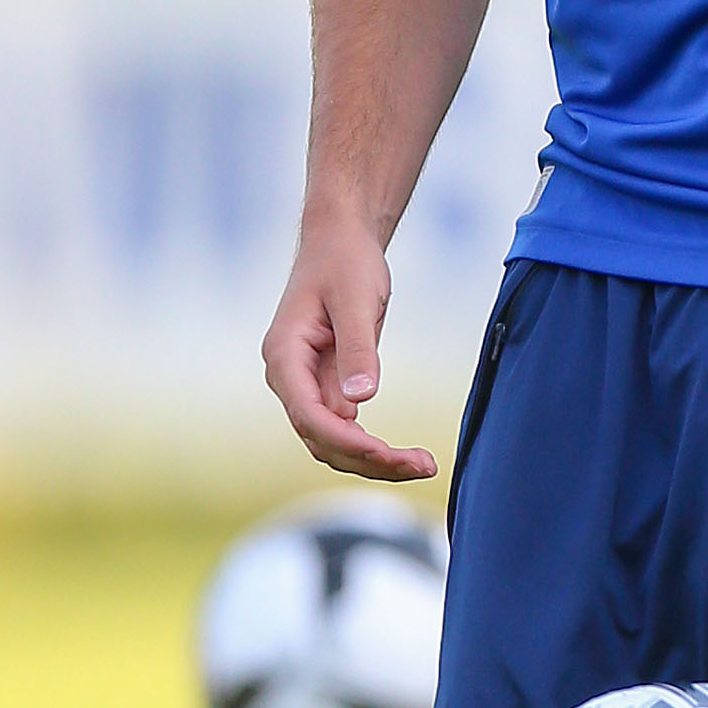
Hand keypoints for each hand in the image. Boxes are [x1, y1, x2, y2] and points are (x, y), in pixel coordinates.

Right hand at [261, 218, 438, 480]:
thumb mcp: (357, 300)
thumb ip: (358, 349)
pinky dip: (373, 447)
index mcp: (284, 355)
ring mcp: (305, 385)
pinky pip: (345, 428)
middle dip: (369, 460)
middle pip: (321, 439)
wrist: (340, 241)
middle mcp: (288, 377)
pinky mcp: (326, 386)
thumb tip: (360, 399)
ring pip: (333, 441)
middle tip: (423, 466)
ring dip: (373, 460)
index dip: (347, 441)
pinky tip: (407, 454)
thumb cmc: (345, 262)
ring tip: (423, 465)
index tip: (387, 454)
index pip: (308, 415)